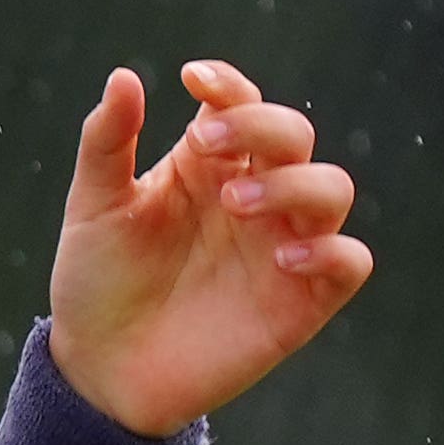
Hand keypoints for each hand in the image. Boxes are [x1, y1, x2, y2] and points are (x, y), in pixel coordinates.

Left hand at [45, 58, 374, 436]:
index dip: (228, 85)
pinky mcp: (300, 301)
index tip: (194, 79)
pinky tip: (281, 258)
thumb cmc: (98, 281)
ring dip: (294, 183)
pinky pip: (350, 262)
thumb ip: (107, 144)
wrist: (100, 368)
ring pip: (332, 189)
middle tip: (208, 143)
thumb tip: (123, 76)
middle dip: (261, 126)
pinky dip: (330, 250)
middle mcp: (254, 196)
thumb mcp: (94, 208)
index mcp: (207, 167)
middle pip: (294, 136)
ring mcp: (281, 245)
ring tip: (235, 203)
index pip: (240, 105)